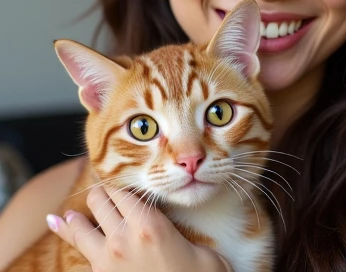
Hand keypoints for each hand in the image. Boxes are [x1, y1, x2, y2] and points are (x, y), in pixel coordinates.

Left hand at [46, 186, 231, 271]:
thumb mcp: (201, 250)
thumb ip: (185, 231)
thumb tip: (175, 218)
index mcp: (149, 225)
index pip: (123, 189)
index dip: (121, 180)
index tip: (122, 176)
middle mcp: (123, 237)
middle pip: (100, 200)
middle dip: (101, 192)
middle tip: (106, 190)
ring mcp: (107, 259)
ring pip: (81, 224)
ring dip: (80, 212)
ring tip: (78, 205)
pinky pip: (77, 248)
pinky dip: (65, 232)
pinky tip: (54, 222)